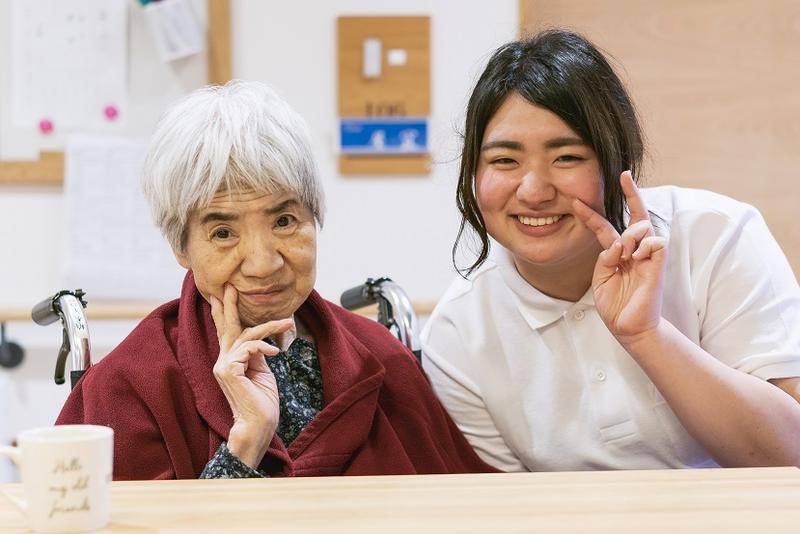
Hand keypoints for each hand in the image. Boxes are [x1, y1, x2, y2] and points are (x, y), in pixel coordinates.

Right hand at [209, 283, 293, 467]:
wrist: (258, 426)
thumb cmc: (262, 403)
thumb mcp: (261, 373)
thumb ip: (256, 355)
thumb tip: (259, 341)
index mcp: (230, 361)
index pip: (227, 333)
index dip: (225, 314)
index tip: (223, 296)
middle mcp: (222, 361)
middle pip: (227, 327)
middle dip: (229, 305)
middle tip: (230, 286)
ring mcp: (223, 366)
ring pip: (245, 335)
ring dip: (268, 326)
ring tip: (287, 322)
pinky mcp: (229, 371)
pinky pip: (249, 348)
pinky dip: (264, 346)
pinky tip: (276, 351)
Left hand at [573, 171, 667, 344]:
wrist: (629, 327)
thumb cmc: (616, 304)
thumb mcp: (600, 278)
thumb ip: (605, 257)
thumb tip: (617, 243)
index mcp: (617, 254)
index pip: (606, 227)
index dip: (591, 214)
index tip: (576, 200)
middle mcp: (634, 251)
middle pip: (635, 216)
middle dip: (632, 194)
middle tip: (624, 176)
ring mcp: (647, 256)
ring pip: (643, 226)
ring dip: (630, 234)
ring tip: (624, 252)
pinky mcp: (659, 265)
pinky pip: (656, 242)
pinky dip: (644, 245)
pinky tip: (636, 257)